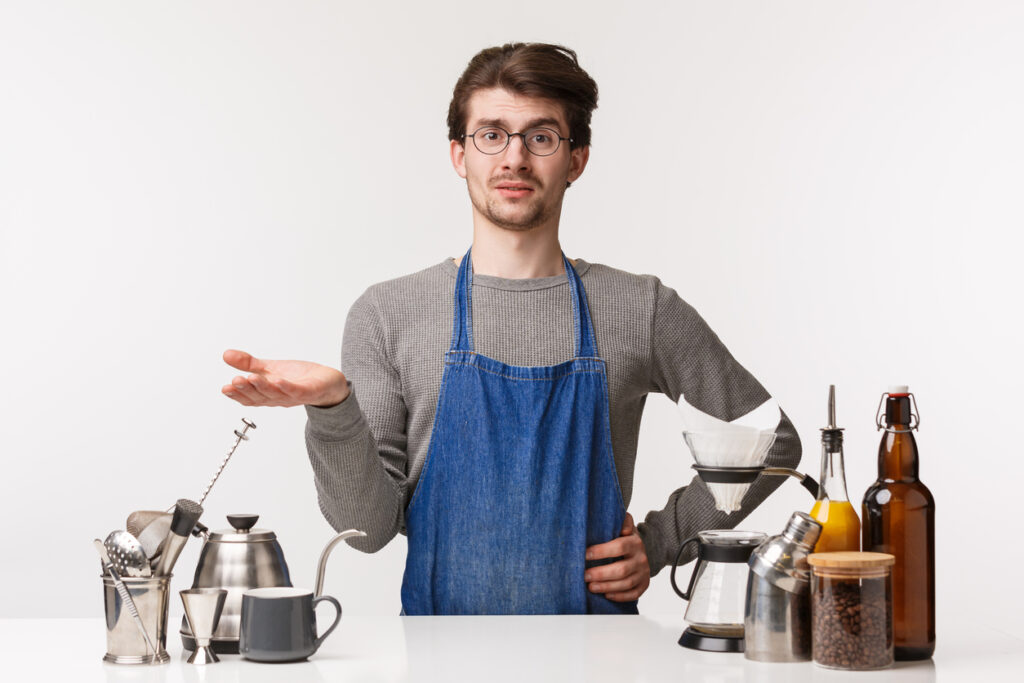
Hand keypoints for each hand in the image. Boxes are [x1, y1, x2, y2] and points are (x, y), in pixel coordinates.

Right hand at [221, 349, 349, 407]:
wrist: (328, 382)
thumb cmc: (299, 377)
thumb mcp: (270, 368)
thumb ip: (248, 364)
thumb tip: (226, 355)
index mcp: (267, 394)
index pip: (249, 398)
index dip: (237, 395)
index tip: (225, 388)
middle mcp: (278, 398)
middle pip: (259, 397)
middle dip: (246, 390)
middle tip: (235, 381)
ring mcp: (293, 396)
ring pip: (275, 394)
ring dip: (262, 387)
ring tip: (251, 378)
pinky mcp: (309, 391)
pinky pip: (296, 390)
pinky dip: (286, 387)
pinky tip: (277, 380)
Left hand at [584, 513, 649, 601]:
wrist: (641, 551)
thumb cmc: (625, 538)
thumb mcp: (624, 526)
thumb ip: (622, 520)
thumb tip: (622, 524)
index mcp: (635, 543)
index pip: (619, 547)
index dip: (601, 551)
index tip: (585, 554)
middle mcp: (641, 559)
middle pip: (622, 569)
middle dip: (601, 574)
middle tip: (585, 575)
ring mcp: (643, 573)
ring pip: (626, 584)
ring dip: (607, 587)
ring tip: (591, 587)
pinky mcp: (643, 585)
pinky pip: (633, 594)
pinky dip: (619, 596)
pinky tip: (606, 595)